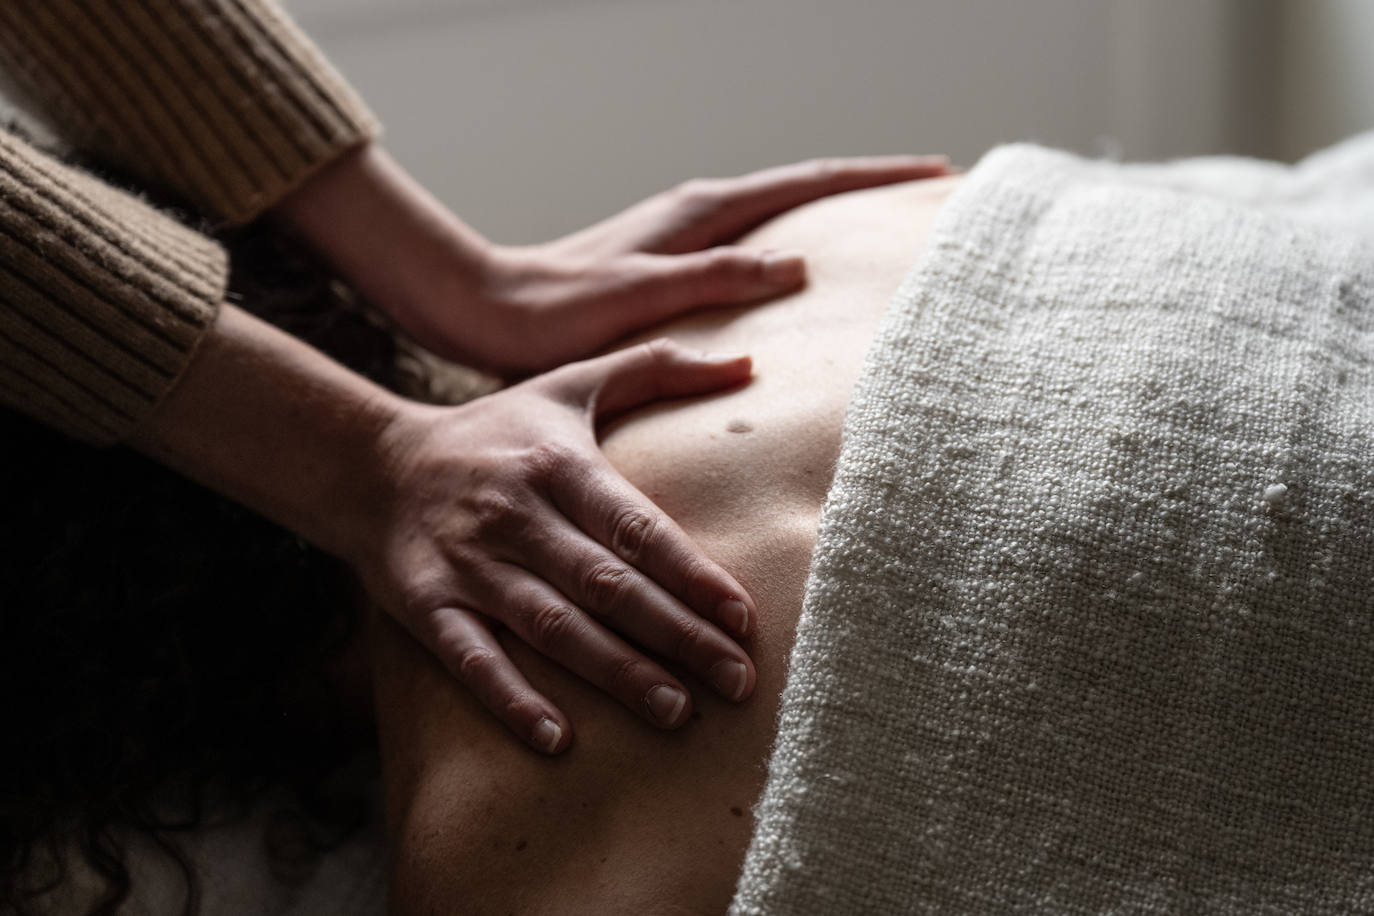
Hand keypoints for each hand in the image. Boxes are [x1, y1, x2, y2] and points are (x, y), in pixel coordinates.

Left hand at [276, 147, 948, 375]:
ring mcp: (686, 235)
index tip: (936, 171)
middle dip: (869, 183)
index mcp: (702, 213)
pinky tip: (804, 266)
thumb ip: (718, 277)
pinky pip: (754, 241)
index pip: (809, 182)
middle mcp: (698, 213)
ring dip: (834, 209)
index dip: (875, 176)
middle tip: (930, 189)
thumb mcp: (643, 295)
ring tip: (885, 221)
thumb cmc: (558, 313)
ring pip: (781, 210)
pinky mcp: (672, 261)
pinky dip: (795, 238)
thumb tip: (801, 261)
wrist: (489, 314)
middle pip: (804, 186)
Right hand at [358, 339, 758, 752]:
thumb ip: (657, 368)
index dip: (690, 573)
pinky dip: (512, 699)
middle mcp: (516, 516)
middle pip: (607, 585)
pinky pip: (471, 658)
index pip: (636, 526)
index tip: (742, 617)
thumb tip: (747, 360)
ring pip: (552, 627)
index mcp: (558, 465)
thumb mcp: (569, 384)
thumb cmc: (496, 431)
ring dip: (615, 673)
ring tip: (677, 712)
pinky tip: (557, 739)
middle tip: (737, 682)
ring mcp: (470, 564)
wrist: (374, 464)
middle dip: (675, 636)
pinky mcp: (427, 604)